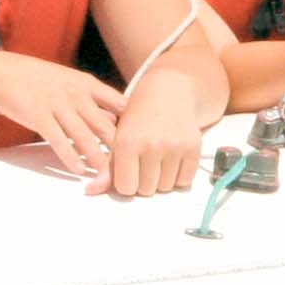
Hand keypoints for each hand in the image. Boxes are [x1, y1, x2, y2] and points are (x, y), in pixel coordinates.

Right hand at [0, 52, 124, 174]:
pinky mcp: (39, 116)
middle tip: (129, 168)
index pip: (120, 105)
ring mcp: (57, 105)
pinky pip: (58, 140)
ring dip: (97, 158)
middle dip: (118, 149)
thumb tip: (118, 120)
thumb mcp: (72, 82)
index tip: (142, 142)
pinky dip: (69, 156)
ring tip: (107, 175)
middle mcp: (76, 94)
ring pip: (84, 137)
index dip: (133, 124)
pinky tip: (78, 170)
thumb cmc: (42, 81)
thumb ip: (96, 100)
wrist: (3, 75)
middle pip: (105, 126)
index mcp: (88, 84)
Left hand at [95, 79, 200, 198]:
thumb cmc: (139, 118)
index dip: (126, 182)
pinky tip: (172, 159)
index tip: (128, 170)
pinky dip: (178, 176)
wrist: (168, 92)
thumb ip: (107, 167)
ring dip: (162, 180)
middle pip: (146, 190)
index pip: (125, 188)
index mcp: (127, 142)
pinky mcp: (194, 148)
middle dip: (144, 182)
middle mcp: (152, 145)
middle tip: (144, 162)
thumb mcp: (118, 137)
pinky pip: (185, 181)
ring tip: (158, 159)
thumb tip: (91, 191)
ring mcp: (175, 146)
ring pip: (166, 188)